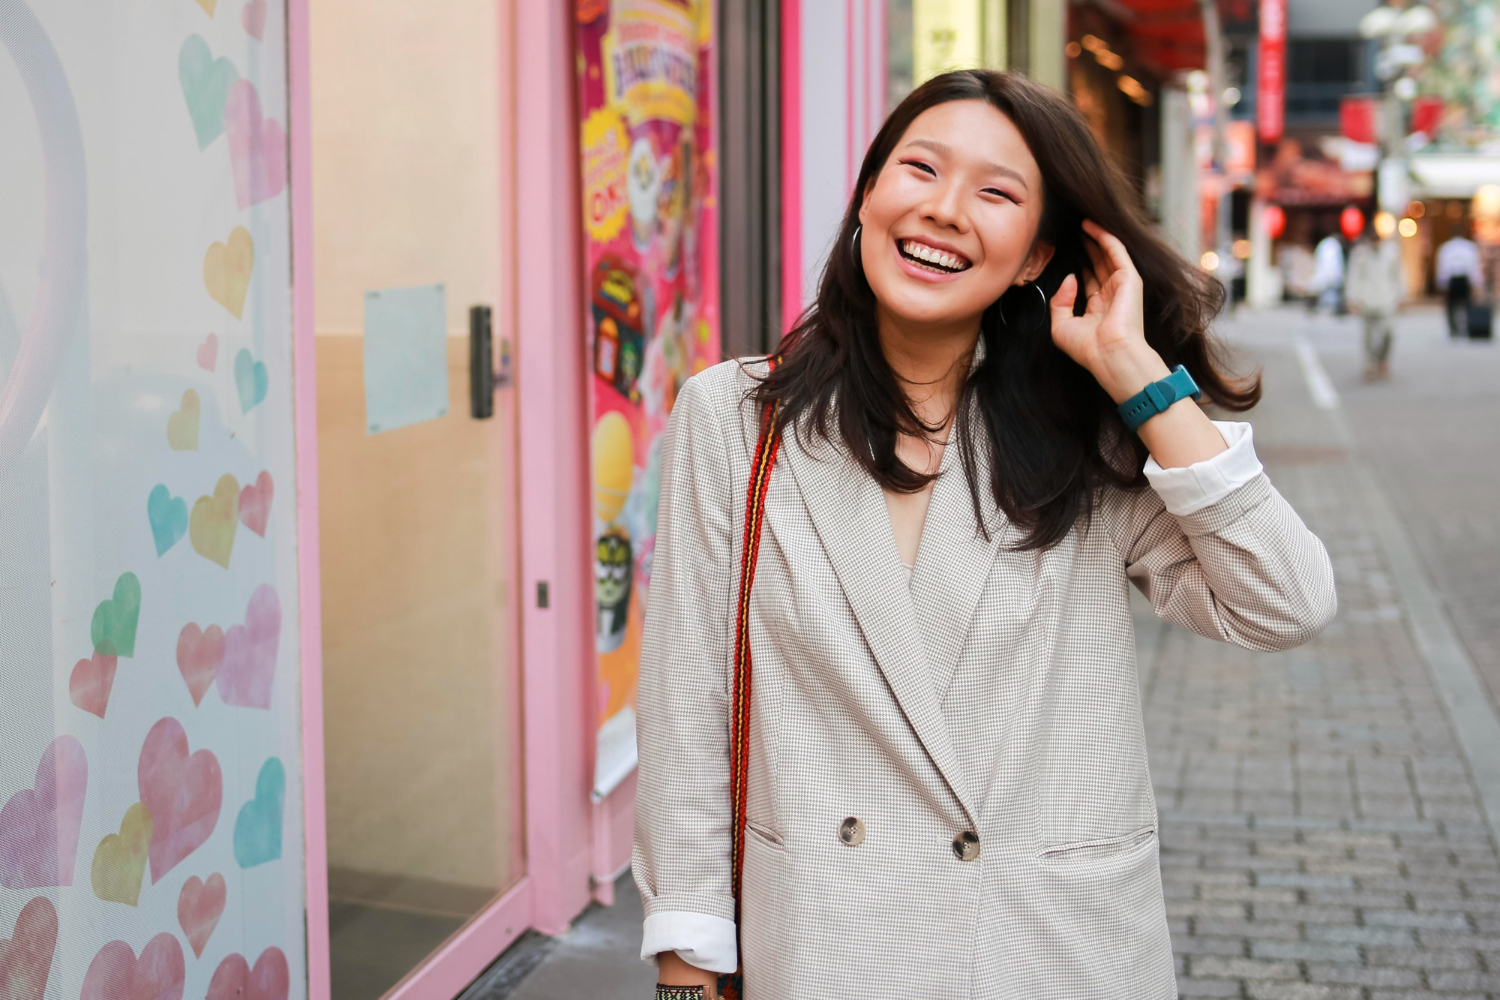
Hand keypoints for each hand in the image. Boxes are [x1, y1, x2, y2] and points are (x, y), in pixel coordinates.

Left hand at [1048, 220, 1168, 403]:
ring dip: (1096, 237)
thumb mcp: (1061, 327)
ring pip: (1108, 254)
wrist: (1110, 354)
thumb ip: (1060, 302)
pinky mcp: (1130, 278)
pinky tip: (1091, 226)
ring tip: (1082, 222)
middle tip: (1074, 229)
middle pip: (1099, 264)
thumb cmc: (1088, 348)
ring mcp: (1122, 286)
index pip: (1089, 279)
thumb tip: (1069, 277)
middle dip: (1088, 246)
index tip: (1066, 248)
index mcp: (1098, 309)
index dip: (1079, 263)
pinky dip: (1105, 237)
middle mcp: (1111, 296)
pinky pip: (1116, 251)